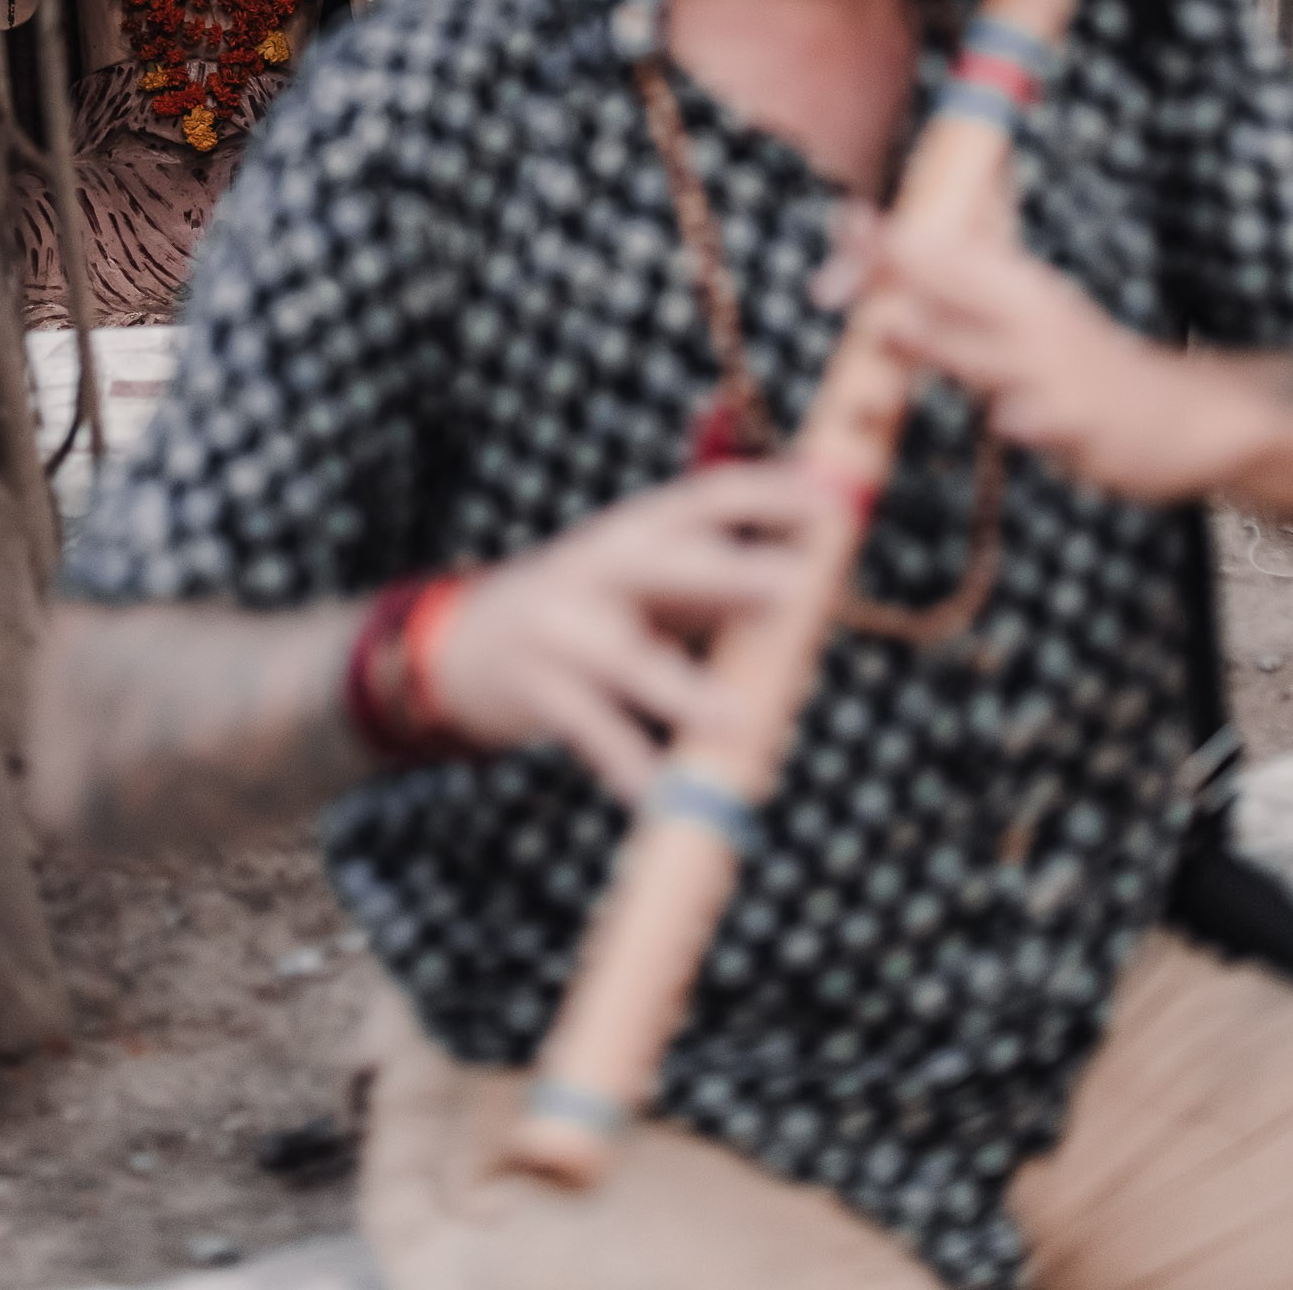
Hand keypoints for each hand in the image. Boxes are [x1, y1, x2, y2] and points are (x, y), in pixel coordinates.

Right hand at [426, 464, 846, 803]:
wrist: (460, 643)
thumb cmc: (588, 609)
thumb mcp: (643, 577)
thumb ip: (715, 581)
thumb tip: (814, 591)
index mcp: (635, 530)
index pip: (707, 497)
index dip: (770, 495)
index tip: (831, 500)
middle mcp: (598, 569)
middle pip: (665, 563)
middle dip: (729, 573)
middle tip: (794, 588)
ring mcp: (564, 630)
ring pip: (629, 661)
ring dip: (685, 692)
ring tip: (737, 723)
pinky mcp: (540, 693)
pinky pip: (595, 733)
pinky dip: (632, 767)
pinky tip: (663, 797)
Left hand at [838, 216, 1265, 503]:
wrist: (1182, 417)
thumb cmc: (1081, 360)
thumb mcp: (1026, 306)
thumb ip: (967, 271)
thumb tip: (913, 222)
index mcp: (1014, 284)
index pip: (942, 249)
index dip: (887, 241)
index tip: (843, 221)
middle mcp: (1029, 318)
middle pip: (956, 285)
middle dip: (896, 275)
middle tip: (833, 275)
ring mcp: (1055, 372)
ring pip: (986, 356)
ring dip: (935, 342)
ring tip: (887, 329)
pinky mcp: (1085, 425)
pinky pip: (1052, 424)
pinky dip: (1031, 420)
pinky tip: (1008, 420)